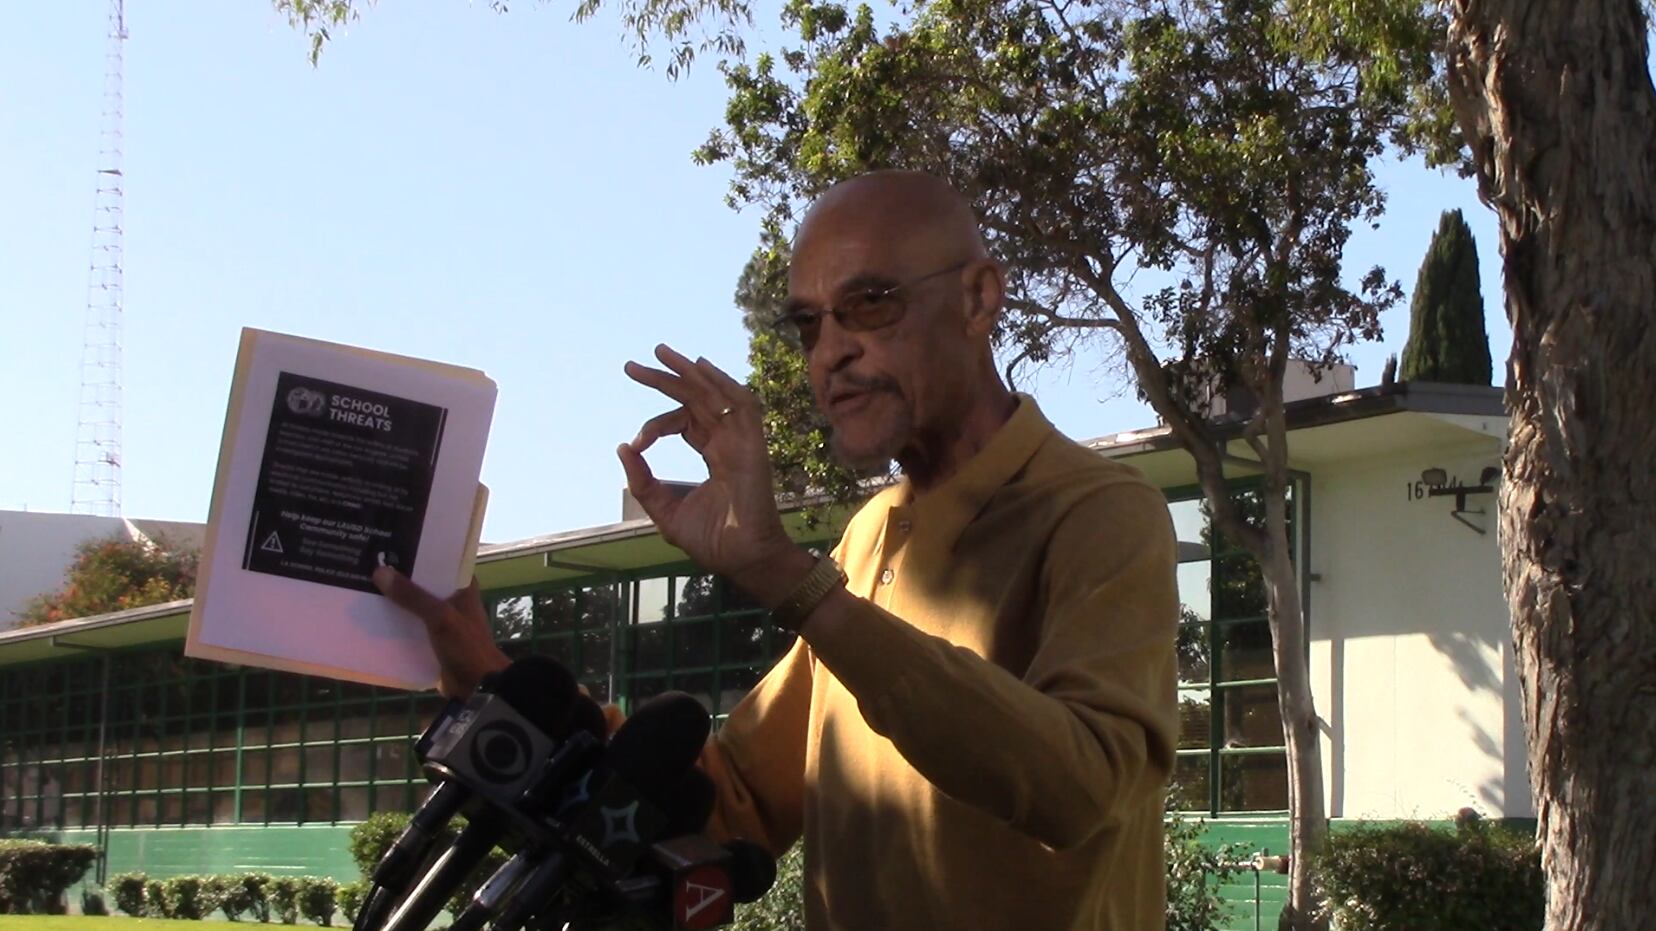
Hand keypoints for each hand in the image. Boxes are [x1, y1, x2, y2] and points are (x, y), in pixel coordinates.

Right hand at [373, 567, 509, 697]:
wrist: (478, 686)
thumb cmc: (466, 646)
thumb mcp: (440, 617)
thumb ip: (412, 596)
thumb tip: (379, 572)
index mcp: (461, 587)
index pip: (439, 561)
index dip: (417, 554)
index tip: (390, 544)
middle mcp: (451, 599)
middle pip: (422, 583)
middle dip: (399, 577)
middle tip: (366, 564)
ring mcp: (441, 620)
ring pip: (413, 604)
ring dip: (394, 600)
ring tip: (362, 586)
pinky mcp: (431, 639)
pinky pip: (410, 625)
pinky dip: (394, 621)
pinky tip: (370, 617)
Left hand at [619, 345, 800, 591]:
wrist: (742, 558)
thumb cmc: (711, 540)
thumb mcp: (664, 509)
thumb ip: (644, 481)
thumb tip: (623, 446)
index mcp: (712, 453)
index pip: (682, 421)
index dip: (655, 426)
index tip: (636, 443)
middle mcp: (727, 441)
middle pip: (695, 398)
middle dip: (664, 379)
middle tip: (630, 366)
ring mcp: (741, 441)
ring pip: (715, 393)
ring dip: (688, 371)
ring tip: (659, 352)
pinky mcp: (752, 445)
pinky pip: (741, 405)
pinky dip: (722, 383)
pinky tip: (699, 366)